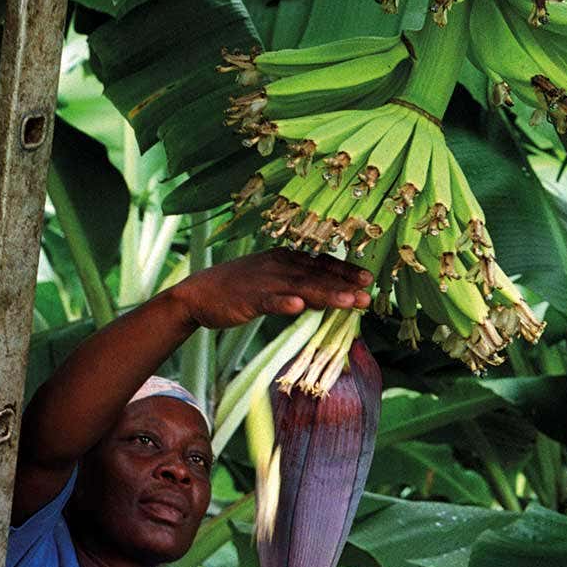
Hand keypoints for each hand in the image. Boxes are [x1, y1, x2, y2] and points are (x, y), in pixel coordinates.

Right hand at [168, 248, 371, 330]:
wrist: (197, 294)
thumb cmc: (237, 288)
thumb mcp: (271, 282)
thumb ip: (299, 287)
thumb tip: (327, 296)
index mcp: (285, 258)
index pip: (320, 263)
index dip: (344, 270)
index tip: (367, 279)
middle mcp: (278, 266)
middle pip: (316, 275)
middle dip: (344, 285)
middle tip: (368, 295)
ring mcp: (263, 282)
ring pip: (300, 288)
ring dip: (325, 294)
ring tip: (348, 302)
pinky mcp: (248, 298)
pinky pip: (268, 301)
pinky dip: (283, 303)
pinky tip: (298, 307)